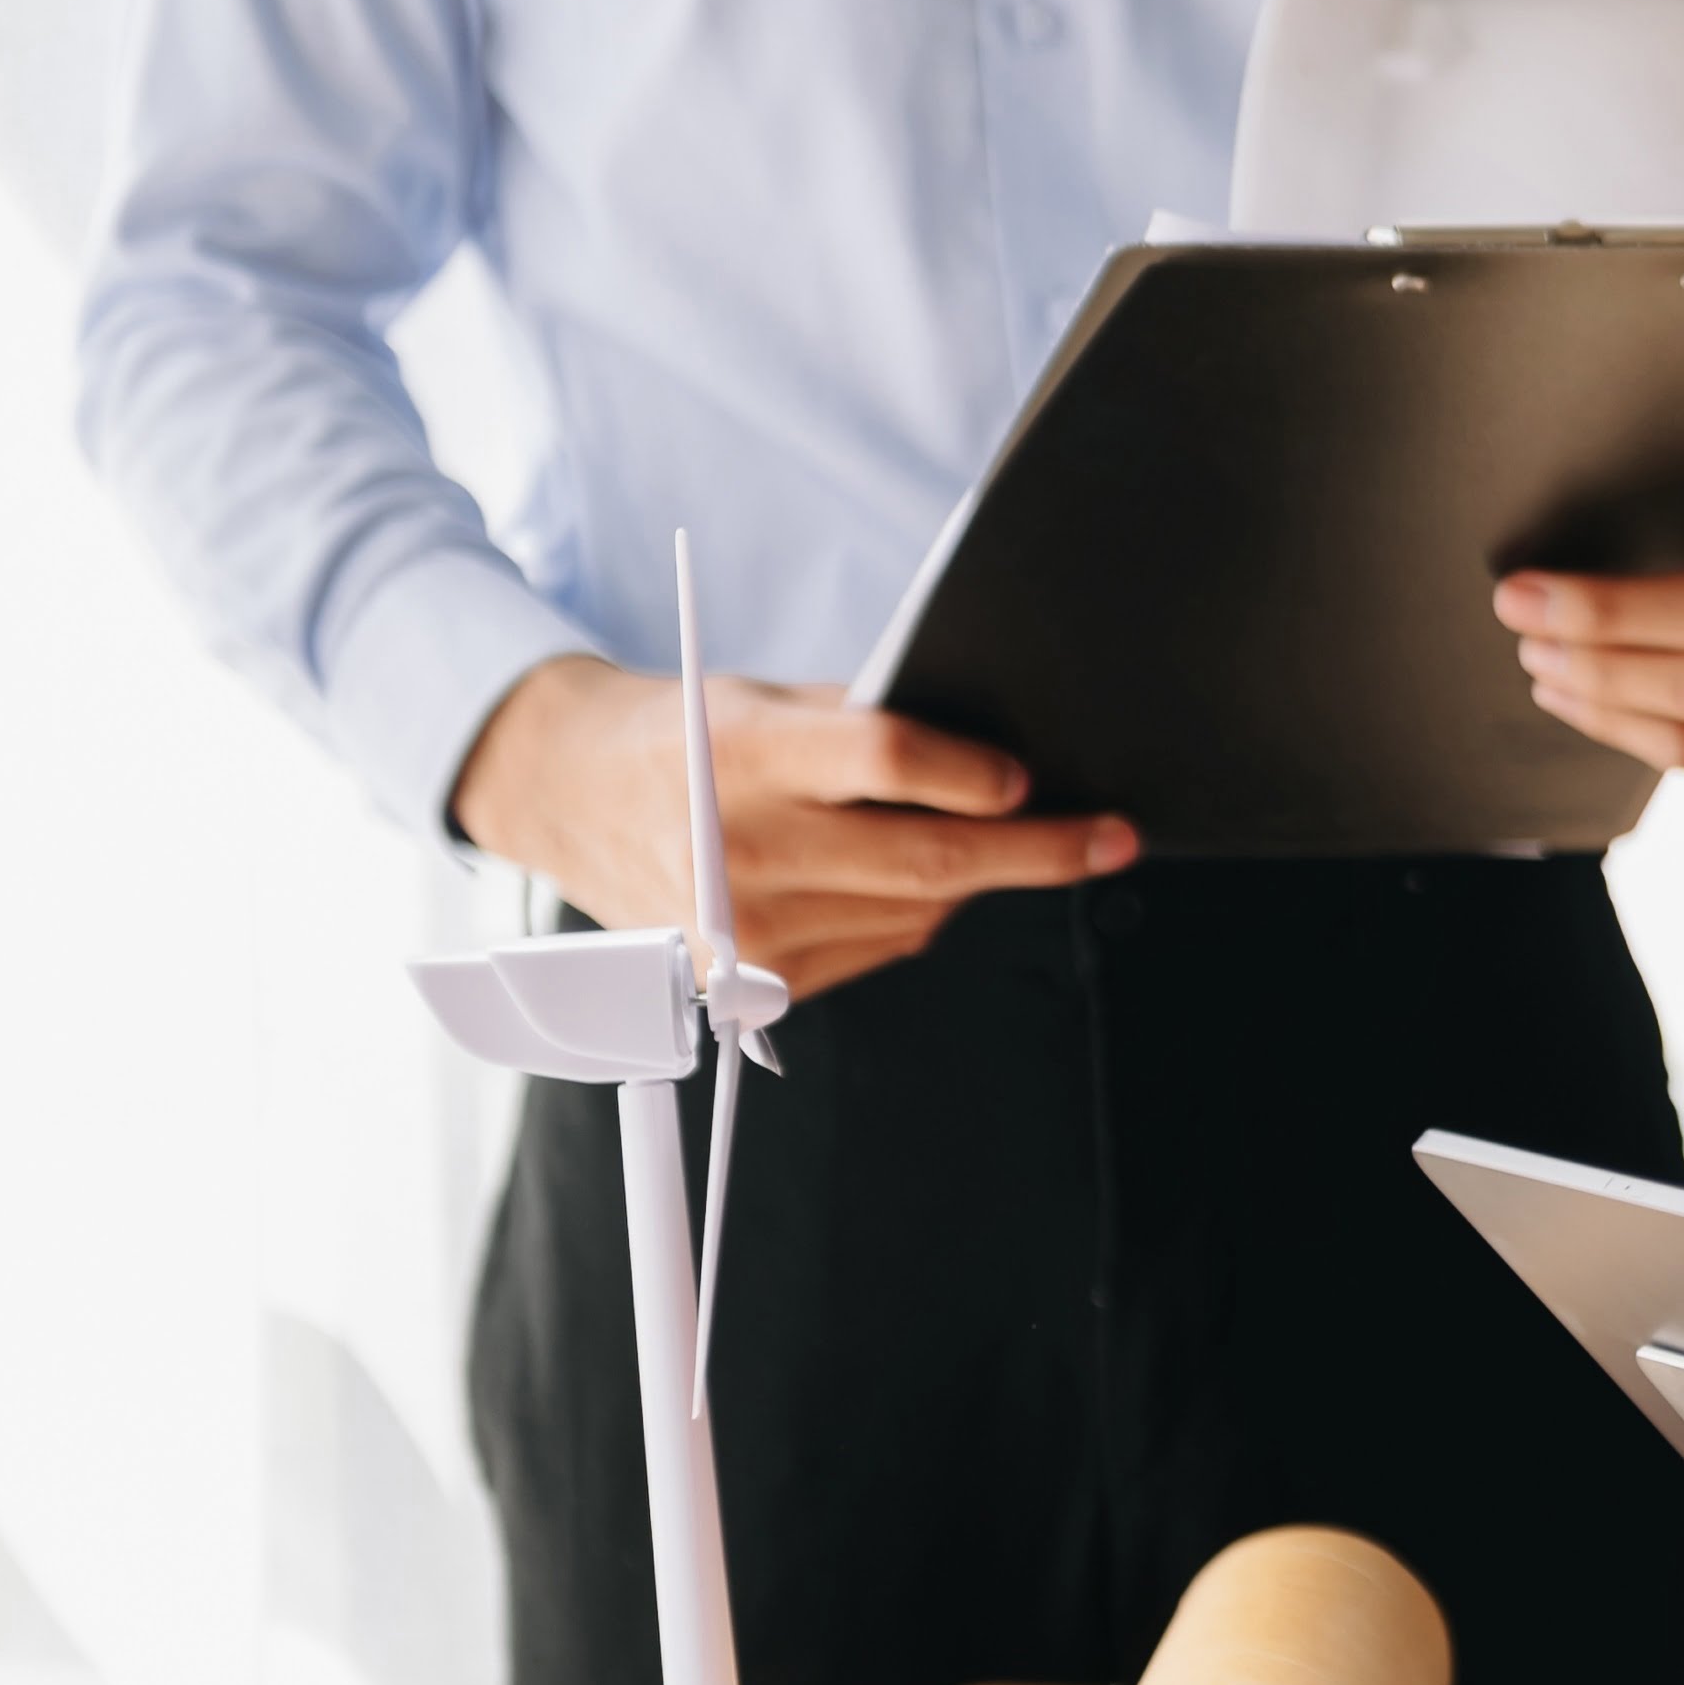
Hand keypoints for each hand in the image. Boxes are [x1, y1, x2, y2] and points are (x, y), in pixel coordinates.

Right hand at [453, 657, 1135, 1001]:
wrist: (572, 798)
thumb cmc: (685, 734)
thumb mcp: (766, 698)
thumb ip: (866, 726)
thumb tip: (993, 756)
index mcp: (746, 755)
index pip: (886, 762)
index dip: (972, 776)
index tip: (1028, 779)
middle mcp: (745, 851)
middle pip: (928, 862)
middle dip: (1039, 852)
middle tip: (1112, 838)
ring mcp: (750, 933)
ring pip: (917, 915)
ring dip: (977, 883)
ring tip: (1007, 843)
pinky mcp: (755, 986)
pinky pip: (880, 949)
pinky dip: (918, 916)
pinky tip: (916, 882)